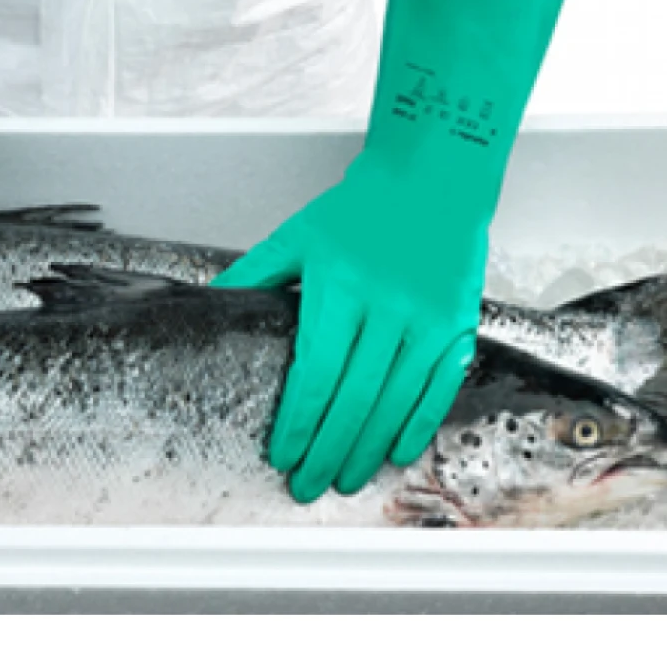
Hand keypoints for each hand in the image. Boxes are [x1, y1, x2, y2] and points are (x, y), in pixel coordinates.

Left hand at [213, 155, 481, 502]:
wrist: (432, 181)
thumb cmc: (361, 210)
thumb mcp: (298, 236)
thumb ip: (254, 273)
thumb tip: (209, 299)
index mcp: (339, 287)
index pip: (314, 373)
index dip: (298, 422)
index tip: (282, 454)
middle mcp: (386, 308)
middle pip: (353, 399)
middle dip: (326, 450)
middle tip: (307, 486)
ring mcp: (426, 321)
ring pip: (393, 403)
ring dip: (366, 449)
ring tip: (344, 480)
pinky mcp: (457, 327)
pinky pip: (436, 389)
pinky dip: (416, 426)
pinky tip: (395, 452)